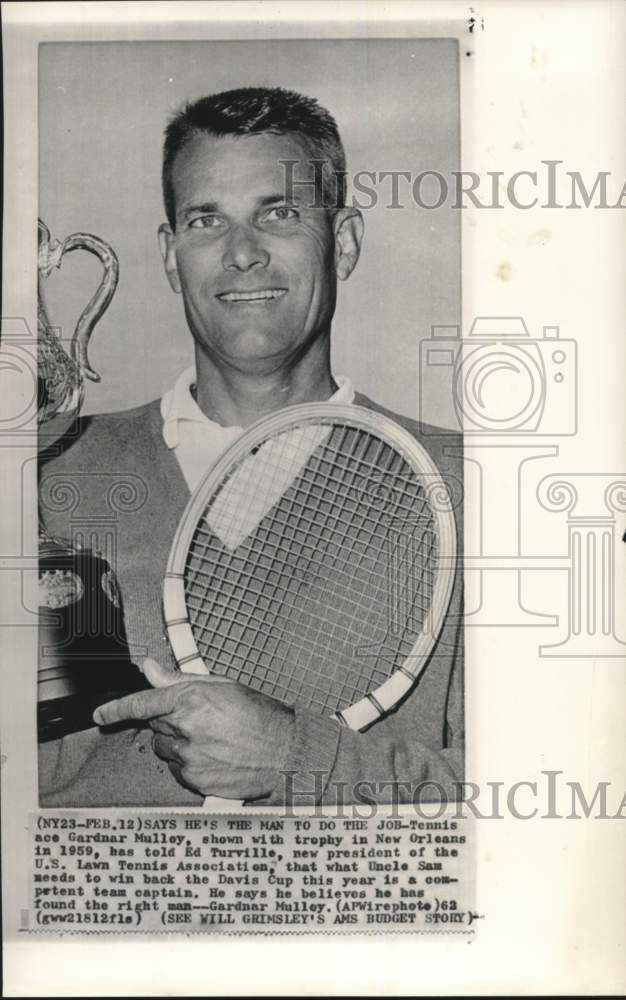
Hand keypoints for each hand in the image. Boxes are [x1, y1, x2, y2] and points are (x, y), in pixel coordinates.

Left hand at [93, 658, 294, 799]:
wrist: (284, 752)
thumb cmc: (259, 716)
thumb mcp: (221, 686)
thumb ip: (179, 679)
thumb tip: (150, 667)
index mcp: (190, 700)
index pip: (141, 704)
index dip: (117, 709)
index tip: (101, 714)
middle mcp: (185, 729)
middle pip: (155, 726)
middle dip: (170, 722)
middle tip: (200, 720)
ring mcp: (188, 757)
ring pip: (164, 749)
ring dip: (178, 743)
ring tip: (211, 740)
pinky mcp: (194, 780)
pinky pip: (177, 770)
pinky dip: (188, 764)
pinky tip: (214, 756)